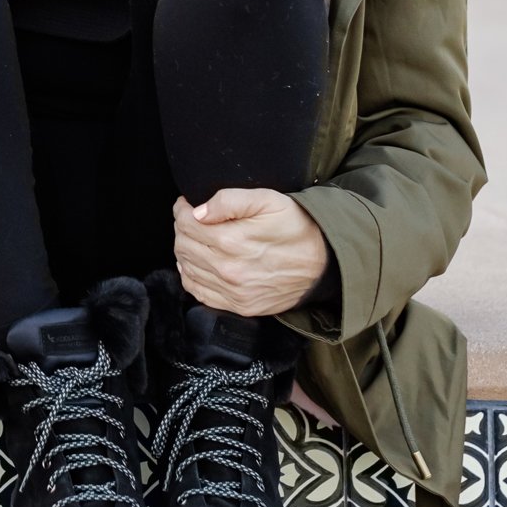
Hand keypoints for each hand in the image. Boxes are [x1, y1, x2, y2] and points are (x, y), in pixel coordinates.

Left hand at [173, 188, 329, 317]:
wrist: (324, 262)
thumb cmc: (296, 227)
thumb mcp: (268, 200)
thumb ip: (229, 201)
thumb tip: (198, 212)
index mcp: (232, 241)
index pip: (187, 224)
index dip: (182, 210)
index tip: (186, 204)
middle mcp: (229, 270)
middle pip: (183, 246)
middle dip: (182, 228)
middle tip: (191, 219)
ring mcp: (233, 292)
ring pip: (187, 269)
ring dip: (185, 250)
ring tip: (195, 238)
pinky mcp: (240, 306)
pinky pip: (199, 292)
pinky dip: (191, 276)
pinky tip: (198, 263)